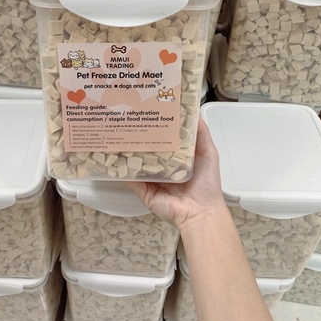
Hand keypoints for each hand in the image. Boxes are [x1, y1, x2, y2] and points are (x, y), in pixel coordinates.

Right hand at [126, 116, 226, 232]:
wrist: (200, 211)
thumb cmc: (207, 182)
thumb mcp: (208, 152)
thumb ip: (201, 133)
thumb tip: (194, 110)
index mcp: (177, 156)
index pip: (164, 137)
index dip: (157, 125)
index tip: (149, 109)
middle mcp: (162, 166)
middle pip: (148, 148)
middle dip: (140, 136)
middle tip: (128, 119)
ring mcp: (151, 178)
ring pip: (136, 161)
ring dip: (127, 150)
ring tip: (116, 133)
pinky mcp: (142, 190)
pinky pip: (129, 178)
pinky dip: (120, 169)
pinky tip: (111, 156)